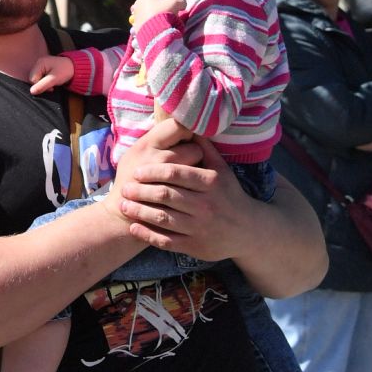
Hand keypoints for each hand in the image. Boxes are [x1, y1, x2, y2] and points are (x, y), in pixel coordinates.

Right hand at [29, 53, 71, 95]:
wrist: (74, 67)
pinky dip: (45, 81)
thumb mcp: (54, 79)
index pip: (32, 78)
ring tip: (52, 83)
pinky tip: (51, 81)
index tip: (50, 87)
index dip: (39, 85)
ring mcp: (41, 65)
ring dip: (44, 84)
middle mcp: (38, 63)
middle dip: (41, 84)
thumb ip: (42, 85)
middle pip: (33, 78)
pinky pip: (40, 77)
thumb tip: (32, 92)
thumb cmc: (65, 71)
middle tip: (51, 86)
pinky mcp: (43, 69)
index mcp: (40, 63)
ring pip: (36, 79)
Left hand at [108, 123, 253, 264]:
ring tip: (124, 206)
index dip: (153, 171)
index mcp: (210, 182)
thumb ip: (204, 149)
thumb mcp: (222, 170)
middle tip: (125, 188)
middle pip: (166, 196)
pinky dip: (148, 235)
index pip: (176, 173)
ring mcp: (200, 227)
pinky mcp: (195, 246)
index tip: (136, 172)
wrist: (248, 231)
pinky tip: (134, 228)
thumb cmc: (230, 195)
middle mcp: (206, 205)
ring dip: (140, 212)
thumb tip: (189, 125)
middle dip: (141, 192)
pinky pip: (167, 241)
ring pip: (164, 219)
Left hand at [131, 0, 184, 27]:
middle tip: (161, 0)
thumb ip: (180, 1)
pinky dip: (146, 18)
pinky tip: (153, 22)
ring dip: (148, 8)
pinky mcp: (136, 22)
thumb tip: (183, 3)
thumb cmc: (164, 14)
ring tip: (157, 12)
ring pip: (142, 6)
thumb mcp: (176, 5)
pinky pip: (141, 17)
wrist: (155, 33)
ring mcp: (136, 12)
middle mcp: (139, 1)